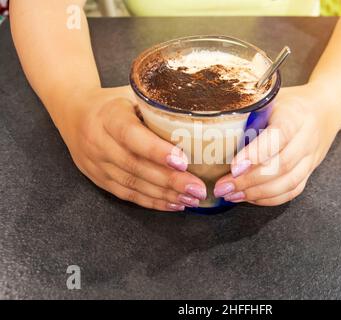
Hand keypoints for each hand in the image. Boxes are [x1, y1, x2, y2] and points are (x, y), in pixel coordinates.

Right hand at [57, 86, 206, 210]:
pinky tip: (174, 204)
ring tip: (192, 198)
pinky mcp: (98, 179)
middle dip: (169, 180)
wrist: (73, 112)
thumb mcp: (131, 92)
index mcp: (108, 116)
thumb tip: (200, 112)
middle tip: (198, 188)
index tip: (183, 161)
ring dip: (164, 195)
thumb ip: (157, 103)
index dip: (157, 151)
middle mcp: (98, 141)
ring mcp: (96, 164)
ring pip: (132, 184)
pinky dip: (152, 201)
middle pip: (134, 165)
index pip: (131, 135)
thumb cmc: (113, 101)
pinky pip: (126, 194)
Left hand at [213, 85, 339, 205]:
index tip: (233, 166)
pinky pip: (293, 191)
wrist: (326, 108)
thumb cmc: (290, 102)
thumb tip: (212, 123)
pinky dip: (270, 198)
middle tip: (223, 186)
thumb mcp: (271, 96)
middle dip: (250, 180)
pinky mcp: (310, 171)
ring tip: (231, 195)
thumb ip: (250, 109)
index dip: (256, 154)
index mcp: (295, 115)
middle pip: (282, 165)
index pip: (277, 137)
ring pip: (289, 183)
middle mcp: (306, 138)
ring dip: (258, 193)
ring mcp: (311, 157)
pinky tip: (250, 197)